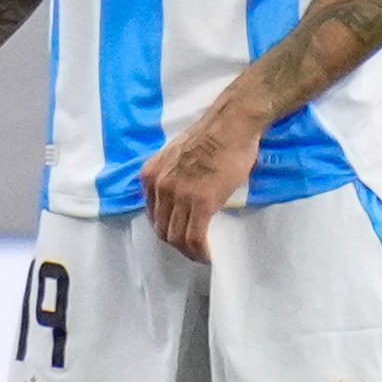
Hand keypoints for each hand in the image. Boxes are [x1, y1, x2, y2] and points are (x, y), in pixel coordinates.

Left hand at [137, 96, 266, 263]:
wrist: (230, 126)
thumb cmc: (211, 136)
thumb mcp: (175, 155)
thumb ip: (170, 175)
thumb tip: (178, 193)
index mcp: (151, 174)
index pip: (152, 212)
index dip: (165, 227)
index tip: (179, 231)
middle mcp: (159, 186)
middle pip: (161, 228)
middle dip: (176, 242)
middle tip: (192, 246)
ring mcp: (179, 196)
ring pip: (176, 237)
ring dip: (188, 251)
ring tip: (200, 253)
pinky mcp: (201, 203)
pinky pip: (194, 237)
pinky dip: (200, 252)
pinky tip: (208, 255)